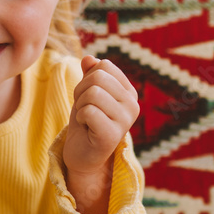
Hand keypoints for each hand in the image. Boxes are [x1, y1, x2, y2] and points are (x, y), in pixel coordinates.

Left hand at [63, 56, 138, 184]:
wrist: (82, 155)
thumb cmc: (86, 123)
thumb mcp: (86, 93)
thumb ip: (90, 74)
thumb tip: (89, 58)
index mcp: (129, 92)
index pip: (104, 65)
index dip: (87, 79)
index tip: (88, 99)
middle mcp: (133, 105)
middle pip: (98, 77)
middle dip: (81, 92)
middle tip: (85, 110)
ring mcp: (125, 120)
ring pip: (92, 93)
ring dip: (80, 106)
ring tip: (86, 120)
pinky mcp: (113, 135)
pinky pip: (89, 111)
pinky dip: (80, 119)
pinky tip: (86, 129)